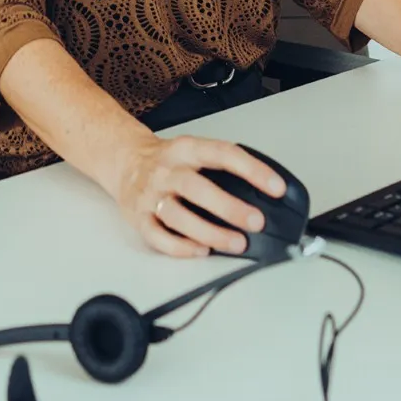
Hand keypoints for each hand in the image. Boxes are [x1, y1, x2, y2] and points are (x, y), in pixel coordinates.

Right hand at [111, 134, 286, 259]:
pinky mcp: (139, 217)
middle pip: (196, 187)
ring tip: (236, 243)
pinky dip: (180, 247)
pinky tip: (201, 251)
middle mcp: (166, 170)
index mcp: (185, 149)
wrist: (124, 160)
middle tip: (256, 221)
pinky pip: (158, 236)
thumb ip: (221, 167)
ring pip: (177, 215)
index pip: (222, 154)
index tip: (276, 187)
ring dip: (209, 232)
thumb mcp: (193, 151)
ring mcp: (150, 194)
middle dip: (228, 207)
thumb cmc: (168, 161)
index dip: (252, 170)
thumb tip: (263, 194)